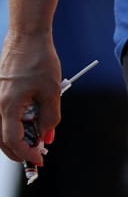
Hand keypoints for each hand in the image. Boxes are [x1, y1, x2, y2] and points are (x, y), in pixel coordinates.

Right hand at [0, 33, 61, 167]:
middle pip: (1, 138)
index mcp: (7, 105)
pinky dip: (12, 124)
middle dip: (18, 150)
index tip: (40, 159)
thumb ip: (50, 118)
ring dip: (14, 138)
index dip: (26, 153)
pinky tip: (28, 123)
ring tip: (33, 141)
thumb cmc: (40, 61)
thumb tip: (47, 137)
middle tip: (35, 156)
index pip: (13, 140)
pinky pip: (0, 115)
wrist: (27, 37)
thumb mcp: (52, 92)